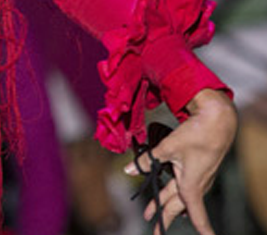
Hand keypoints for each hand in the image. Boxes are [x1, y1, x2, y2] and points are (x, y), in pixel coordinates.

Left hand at [125, 89, 237, 234]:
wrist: (217, 121)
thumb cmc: (196, 135)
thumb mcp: (167, 147)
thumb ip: (147, 160)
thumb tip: (128, 170)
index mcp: (191, 183)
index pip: (196, 213)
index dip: (201, 228)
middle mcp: (196, 183)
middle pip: (178, 206)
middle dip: (164, 217)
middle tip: (154, 231)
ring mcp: (198, 177)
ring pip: (179, 195)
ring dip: (167, 205)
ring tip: (154, 213)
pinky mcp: (198, 169)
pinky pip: (184, 186)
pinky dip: (174, 193)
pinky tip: (173, 196)